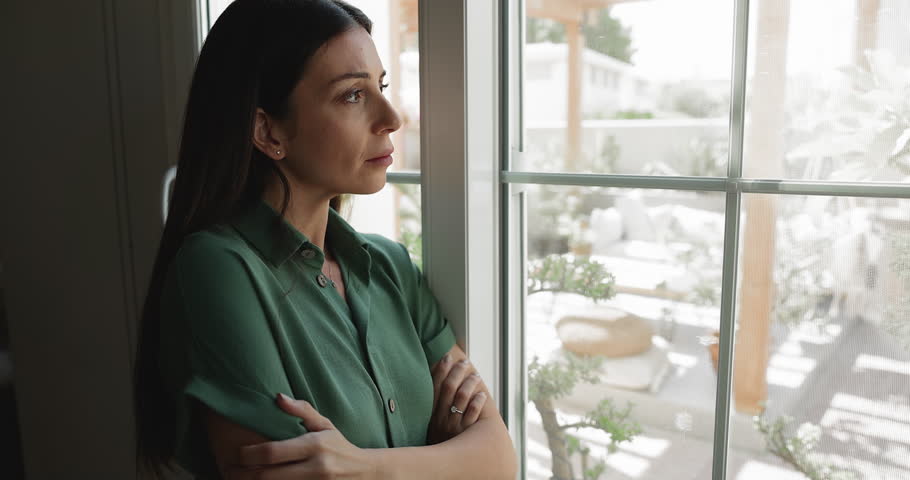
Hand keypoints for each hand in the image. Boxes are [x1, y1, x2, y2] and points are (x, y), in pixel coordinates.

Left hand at [224, 394, 378, 478]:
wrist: (364, 473)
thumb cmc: (339, 445)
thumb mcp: (324, 424)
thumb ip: (302, 410)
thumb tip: (278, 397)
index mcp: (314, 444)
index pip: (273, 452)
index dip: (249, 454)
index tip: (238, 452)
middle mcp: (315, 467)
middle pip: (268, 475)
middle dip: (245, 473)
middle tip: (231, 468)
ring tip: (240, 477)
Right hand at [427, 355, 487, 443]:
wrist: (442, 465)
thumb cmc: (440, 442)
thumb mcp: (432, 425)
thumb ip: (435, 407)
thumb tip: (440, 384)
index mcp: (432, 413)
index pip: (435, 386)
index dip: (441, 370)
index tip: (447, 357)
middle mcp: (441, 417)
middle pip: (449, 388)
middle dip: (456, 372)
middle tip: (464, 363)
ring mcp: (453, 425)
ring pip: (461, 398)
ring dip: (469, 384)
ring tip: (475, 376)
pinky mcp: (466, 433)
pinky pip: (472, 415)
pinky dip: (477, 403)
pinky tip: (481, 395)